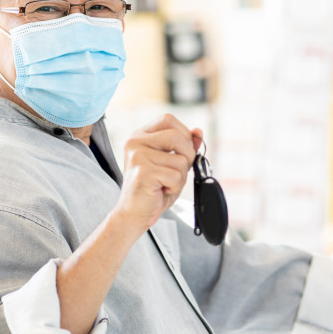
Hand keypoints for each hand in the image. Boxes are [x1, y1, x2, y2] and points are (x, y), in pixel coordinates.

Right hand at [114, 114, 202, 231]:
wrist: (134, 213)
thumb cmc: (153, 188)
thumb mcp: (172, 163)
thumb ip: (184, 146)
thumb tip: (198, 131)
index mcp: (140, 136)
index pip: (168, 120)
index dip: (183, 134)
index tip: (183, 151)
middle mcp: (135, 142)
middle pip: (177, 136)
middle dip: (187, 156)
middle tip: (176, 172)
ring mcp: (138, 156)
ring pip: (180, 159)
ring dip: (180, 176)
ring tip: (165, 183)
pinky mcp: (143, 172)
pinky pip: (176, 176)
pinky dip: (175, 187)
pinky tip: (161, 190)